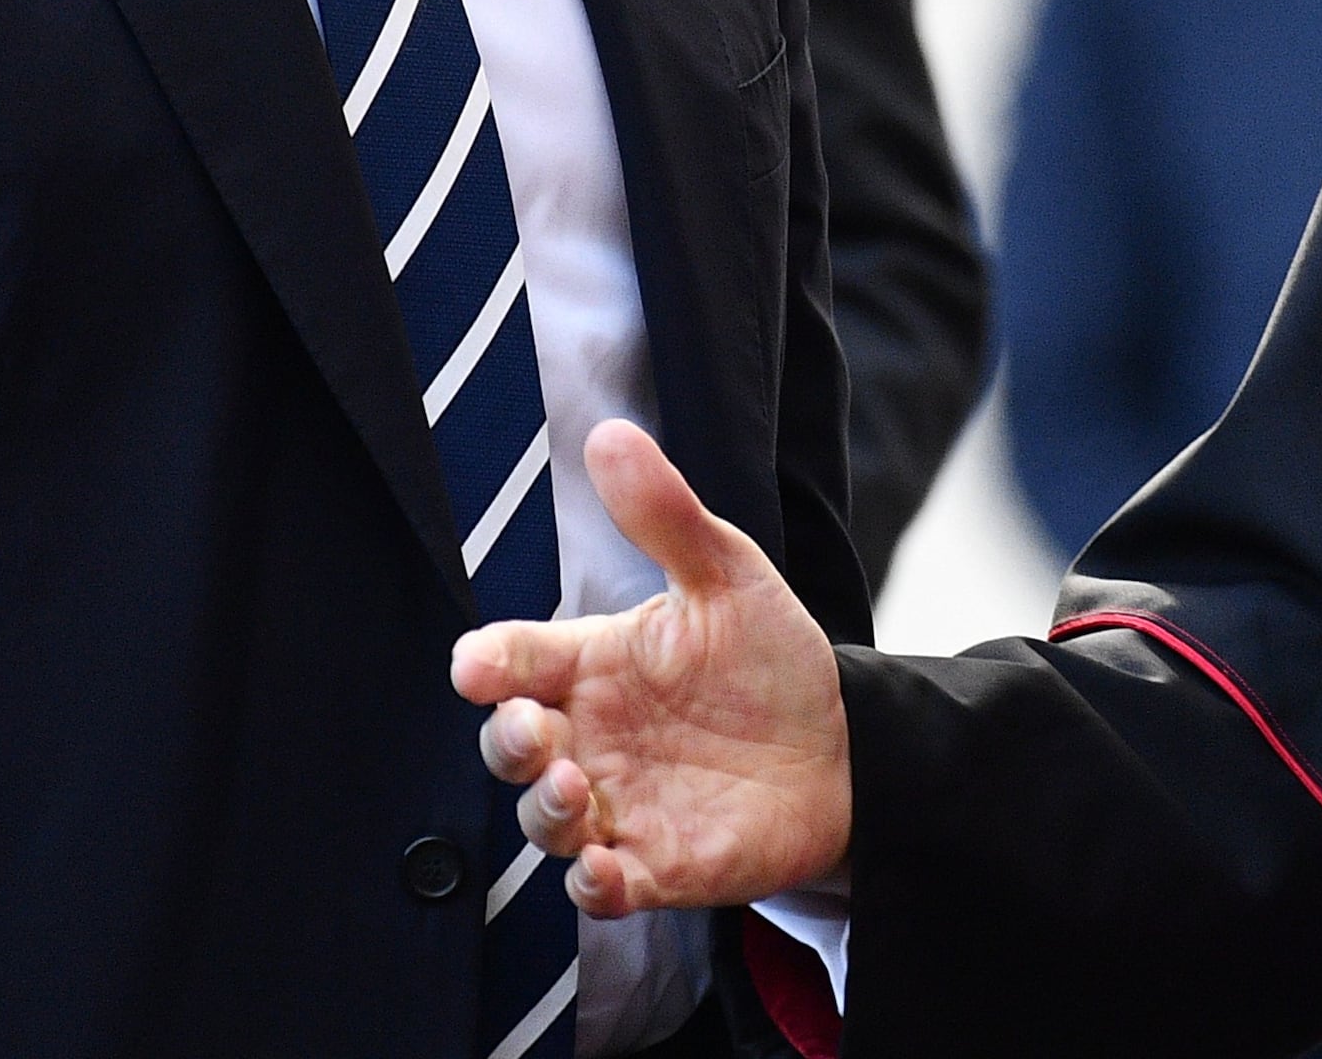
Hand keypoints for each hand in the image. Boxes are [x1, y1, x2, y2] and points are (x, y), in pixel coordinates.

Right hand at [450, 419, 851, 917]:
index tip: (477, 665)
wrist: (844, 746)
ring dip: (546, 812)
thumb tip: (610, 433)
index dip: (488, 663)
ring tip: (576, 791)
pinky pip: (604, 887)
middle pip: (511, 744)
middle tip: (534, 732)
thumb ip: (666, 515)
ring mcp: (617, 805)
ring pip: (546, 820)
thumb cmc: (767, 657)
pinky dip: (594, 886)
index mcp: (592, 664)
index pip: (515, 659)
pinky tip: (605, 872)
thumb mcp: (726, 575)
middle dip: (508, 741)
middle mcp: (589, 736)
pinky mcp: (656, 865)